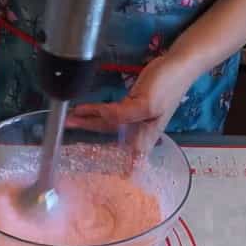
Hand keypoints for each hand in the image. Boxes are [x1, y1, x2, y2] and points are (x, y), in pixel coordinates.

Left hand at [66, 53, 196, 158]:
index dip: (116, 171)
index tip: (102, 181)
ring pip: (106, 124)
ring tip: (70, 118)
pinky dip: (96, 111)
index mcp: (144, 136)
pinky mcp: (130, 105)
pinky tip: (86, 110)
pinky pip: (109, 112)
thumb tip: (104, 119)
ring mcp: (134, 118)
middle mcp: (138, 131)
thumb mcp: (147, 103)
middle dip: (89, 137)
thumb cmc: (168, 85)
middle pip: (109, 137)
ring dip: (88, 121)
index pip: (128, 160)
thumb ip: (123, 115)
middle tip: (68, 129)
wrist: (177, 64)